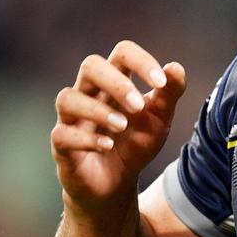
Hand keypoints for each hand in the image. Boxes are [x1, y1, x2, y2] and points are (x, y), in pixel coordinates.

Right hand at [51, 40, 186, 215]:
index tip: (160, 82)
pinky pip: (62, 133)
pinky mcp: (61, 144)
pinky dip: (86, 138)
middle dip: (116, 83)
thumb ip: (169, 94)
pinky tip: (107, 146)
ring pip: (67, 98)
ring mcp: (72, 118)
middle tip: (138, 106)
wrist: (117, 183)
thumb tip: (175, 67)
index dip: (141, 61)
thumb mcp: (160, 120)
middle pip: (90, 65)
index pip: (122, 53)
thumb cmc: (135, 143)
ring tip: (122, 126)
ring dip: (98, 111)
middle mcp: (89, 94)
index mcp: (116, 82)